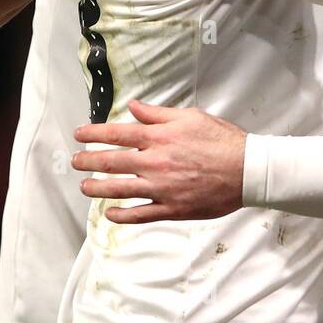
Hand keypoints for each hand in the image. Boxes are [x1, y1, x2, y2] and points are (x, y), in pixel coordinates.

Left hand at [72, 101, 246, 223]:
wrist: (246, 170)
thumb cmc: (222, 140)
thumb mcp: (191, 117)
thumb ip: (158, 114)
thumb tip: (135, 107)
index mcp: (159, 137)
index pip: (117, 134)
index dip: (93, 133)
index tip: (79, 134)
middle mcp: (155, 162)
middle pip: (111, 162)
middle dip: (88, 161)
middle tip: (76, 161)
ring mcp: (161, 188)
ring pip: (119, 190)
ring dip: (97, 188)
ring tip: (85, 186)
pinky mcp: (171, 208)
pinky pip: (139, 214)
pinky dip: (121, 215)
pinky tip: (110, 213)